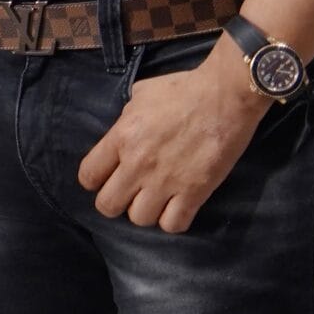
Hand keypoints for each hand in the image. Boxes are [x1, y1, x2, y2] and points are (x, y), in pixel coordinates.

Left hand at [75, 42, 270, 231]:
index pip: (88, 175)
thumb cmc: (183, 89)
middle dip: (115, 202)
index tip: (107, 177)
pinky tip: (177, 206)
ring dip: (146, 211)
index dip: (94, 180)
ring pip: (139, 219)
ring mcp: (165, 181)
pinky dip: (173, 220)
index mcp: (121, 137)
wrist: (225, 96)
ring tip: (156, 199)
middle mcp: (137, 164)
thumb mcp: (141, 95)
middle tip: (130, 193)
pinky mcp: (194, 192)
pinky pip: (173, 225)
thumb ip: (126, 119)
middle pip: (108, 205)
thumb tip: (123, 131)